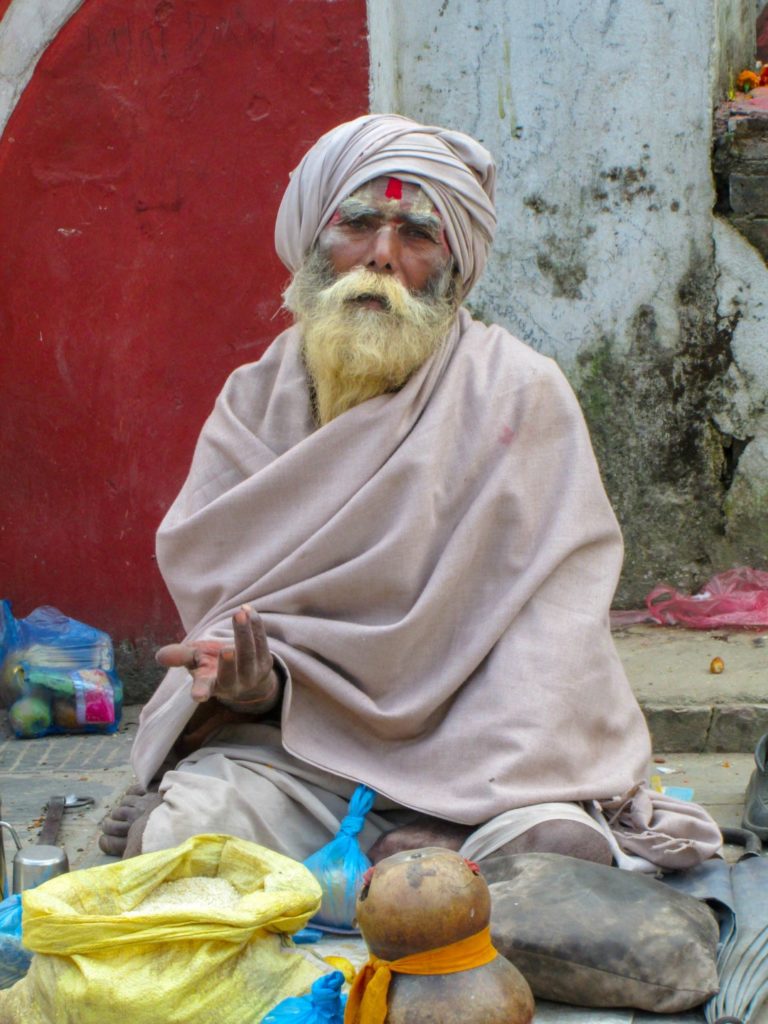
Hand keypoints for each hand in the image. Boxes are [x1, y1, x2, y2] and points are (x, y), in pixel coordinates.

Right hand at [156, 604, 279, 709]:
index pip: (204, 689)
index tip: (198, 696)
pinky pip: (261, 642)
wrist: (242, 671)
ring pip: (249, 656)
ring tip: (238, 614)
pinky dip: (255, 625)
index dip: (200, 691)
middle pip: (231, 675)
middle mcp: (232, 684)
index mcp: (210, 684)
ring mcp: (251, 674)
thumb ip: (180, 656)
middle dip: (228, 663)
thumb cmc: (212, 664)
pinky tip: (247, 609)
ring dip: (244, 634)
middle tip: (225, 649)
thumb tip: (160, 656)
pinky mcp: (265, 662)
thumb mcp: (194, 659)